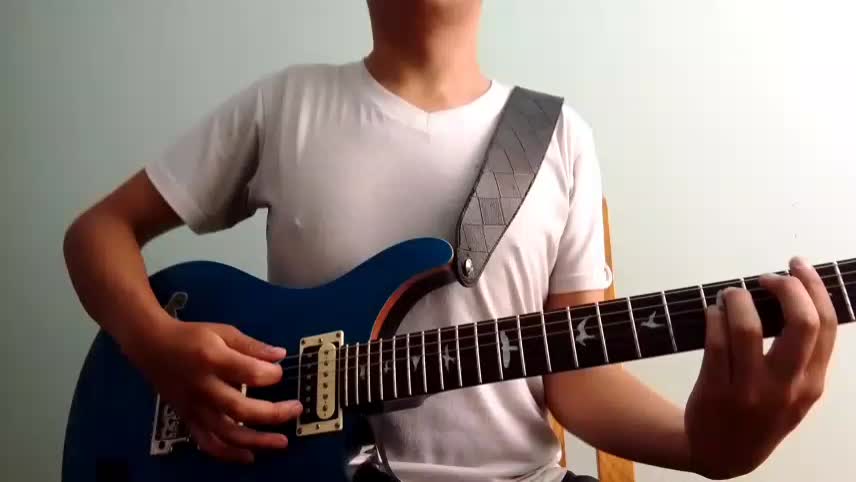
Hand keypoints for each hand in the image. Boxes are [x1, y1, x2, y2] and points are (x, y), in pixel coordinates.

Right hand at [123, 320, 302, 463]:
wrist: (151, 346)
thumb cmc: (191, 336)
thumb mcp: (223, 331)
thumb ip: (252, 345)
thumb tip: (280, 355)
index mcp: (213, 360)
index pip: (250, 373)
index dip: (272, 375)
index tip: (280, 372)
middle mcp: (203, 388)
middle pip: (241, 409)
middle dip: (273, 413)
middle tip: (296, 409)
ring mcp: (194, 407)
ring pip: (226, 433)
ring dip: (256, 441)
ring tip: (281, 442)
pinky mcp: (188, 419)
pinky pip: (208, 443)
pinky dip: (228, 454)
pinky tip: (249, 456)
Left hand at [685, 256, 836, 478]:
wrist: (721, 454)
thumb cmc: (760, 412)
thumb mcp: (794, 393)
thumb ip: (801, 355)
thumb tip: (795, 292)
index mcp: (811, 384)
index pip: (826, 326)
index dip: (814, 287)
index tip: (797, 266)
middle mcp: (786, 388)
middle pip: (800, 323)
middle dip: (786, 287)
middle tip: (766, 277)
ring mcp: (749, 391)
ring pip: (748, 328)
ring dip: (738, 298)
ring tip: (731, 294)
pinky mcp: (715, 391)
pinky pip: (715, 341)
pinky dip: (714, 317)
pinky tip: (713, 312)